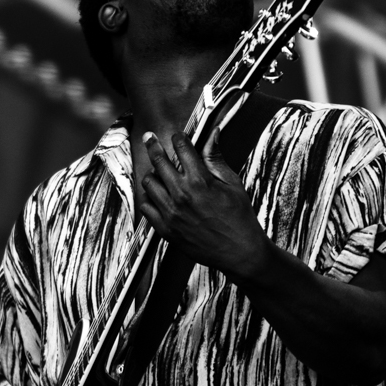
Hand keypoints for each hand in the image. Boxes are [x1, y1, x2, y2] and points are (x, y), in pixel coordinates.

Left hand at [139, 129, 269, 279]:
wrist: (239, 252)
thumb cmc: (239, 217)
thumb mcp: (232, 183)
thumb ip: (216, 158)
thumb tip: (213, 133)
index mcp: (200, 181)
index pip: (181, 148)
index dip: (178, 137)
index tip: (178, 136)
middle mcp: (181, 195)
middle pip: (158, 161)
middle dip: (153, 145)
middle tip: (149, 138)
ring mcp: (171, 213)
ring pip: (148, 183)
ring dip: (152, 173)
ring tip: (158, 172)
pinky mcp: (166, 229)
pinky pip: (146, 207)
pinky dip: (149, 198)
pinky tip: (157, 195)